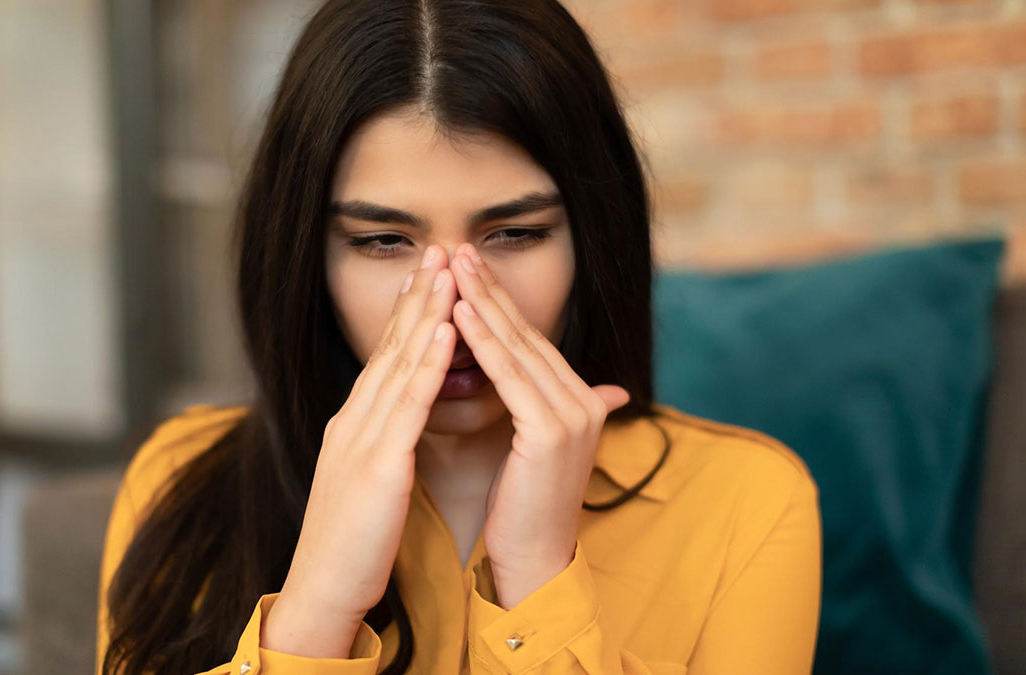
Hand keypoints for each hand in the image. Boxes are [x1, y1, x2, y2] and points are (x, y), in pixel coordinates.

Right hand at [264, 245, 456, 655]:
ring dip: (425, 314)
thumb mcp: (367, 481)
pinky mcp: (378, 467)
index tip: (429, 275)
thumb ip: (385, 445)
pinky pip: (408, 408)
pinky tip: (444, 333)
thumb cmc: (350, 541)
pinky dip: (426, 366)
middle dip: (417, 296)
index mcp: (354, 425)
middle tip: (438, 249)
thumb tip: (403, 426)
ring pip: (399, 365)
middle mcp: (354, 421)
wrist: (322, 587)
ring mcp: (363, 440)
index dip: (408, 313)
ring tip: (447, 271)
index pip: (385, 358)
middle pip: (391, 347)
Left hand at [448, 243, 630, 608]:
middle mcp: (582, 400)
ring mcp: (571, 414)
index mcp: (578, 400)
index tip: (467, 268)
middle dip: (489, 289)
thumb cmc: (523, 508)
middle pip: (526, 333)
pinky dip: (483, 342)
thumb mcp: (540, 447)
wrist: (533, 561)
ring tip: (454, 267)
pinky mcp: (550, 431)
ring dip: (482, 303)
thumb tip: (605, 389)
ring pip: (517, 347)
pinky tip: (459, 313)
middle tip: (458, 248)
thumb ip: (552, 406)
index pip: (531, 339)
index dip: (498, 302)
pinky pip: (509, 376)